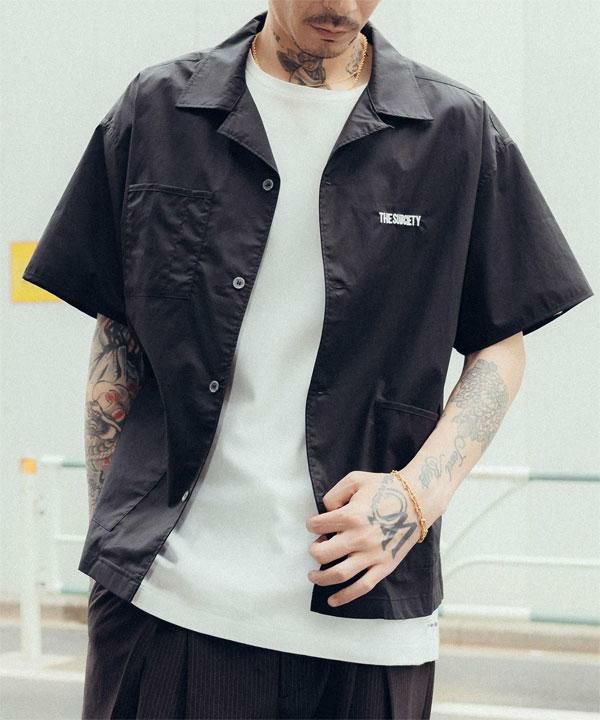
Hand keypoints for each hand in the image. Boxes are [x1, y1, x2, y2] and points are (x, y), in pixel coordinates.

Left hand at [305, 469, 439, 606]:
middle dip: (314, 551)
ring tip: (313, 575)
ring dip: (320, 578)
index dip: (311, 524)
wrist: (417, 501)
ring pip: (338, 574)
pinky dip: (345, 596)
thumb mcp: (356, 480)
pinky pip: (362, 587)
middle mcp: (359, 537)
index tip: (315, 525)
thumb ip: (334, 494)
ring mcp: (372, 555)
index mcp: (350, 515)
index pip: (317, 525)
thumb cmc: (385, 488)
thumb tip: (325, 511)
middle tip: (316, 546)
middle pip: (322, 554)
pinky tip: (332, 600)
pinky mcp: (384, 566)